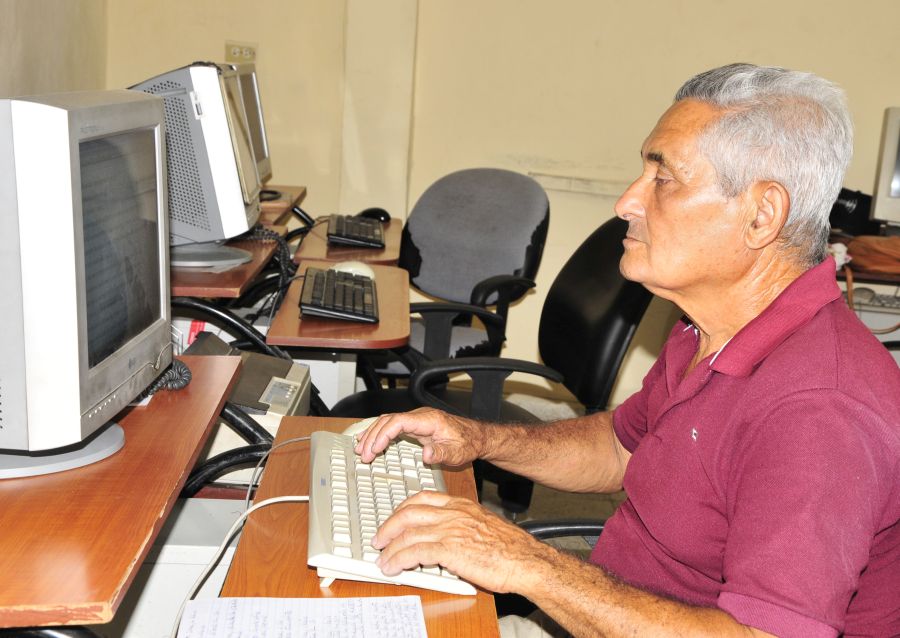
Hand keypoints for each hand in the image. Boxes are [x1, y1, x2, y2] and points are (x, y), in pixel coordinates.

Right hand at [353, 408, 484, 465]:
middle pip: (388, 420)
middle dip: (373, 437)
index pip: (399, 421)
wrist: (475, 437)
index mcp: (429, 420)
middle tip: (363, 455)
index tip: (375, 449)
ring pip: (387, 421)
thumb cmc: (467, 443)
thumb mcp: (457, 453)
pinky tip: (369, 441)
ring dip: (372, 434)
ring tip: (360, 450)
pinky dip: (378, 433)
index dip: (384, 434)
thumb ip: (441, 453)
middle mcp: (420, 417)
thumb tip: (426, 455)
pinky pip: (392, 426)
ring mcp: (416, 420)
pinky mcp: (414, 425)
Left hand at [370, 491, 546, 593]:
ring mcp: (450, 530)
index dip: (403, 509)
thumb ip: (463, 527)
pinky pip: (413, 553)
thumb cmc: (512, 549)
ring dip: (389, 548)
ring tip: (382, 559)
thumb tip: (446, 540)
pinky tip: (392, 568)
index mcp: (462, 505)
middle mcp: (453, 514)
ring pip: (407, 534)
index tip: (395, 518)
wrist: (527, 560)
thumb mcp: (485, 527)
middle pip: (408, 513)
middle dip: (389, 526)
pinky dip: (397, 560)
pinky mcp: (449, 550)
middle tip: (380, 539)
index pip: (423, 498)